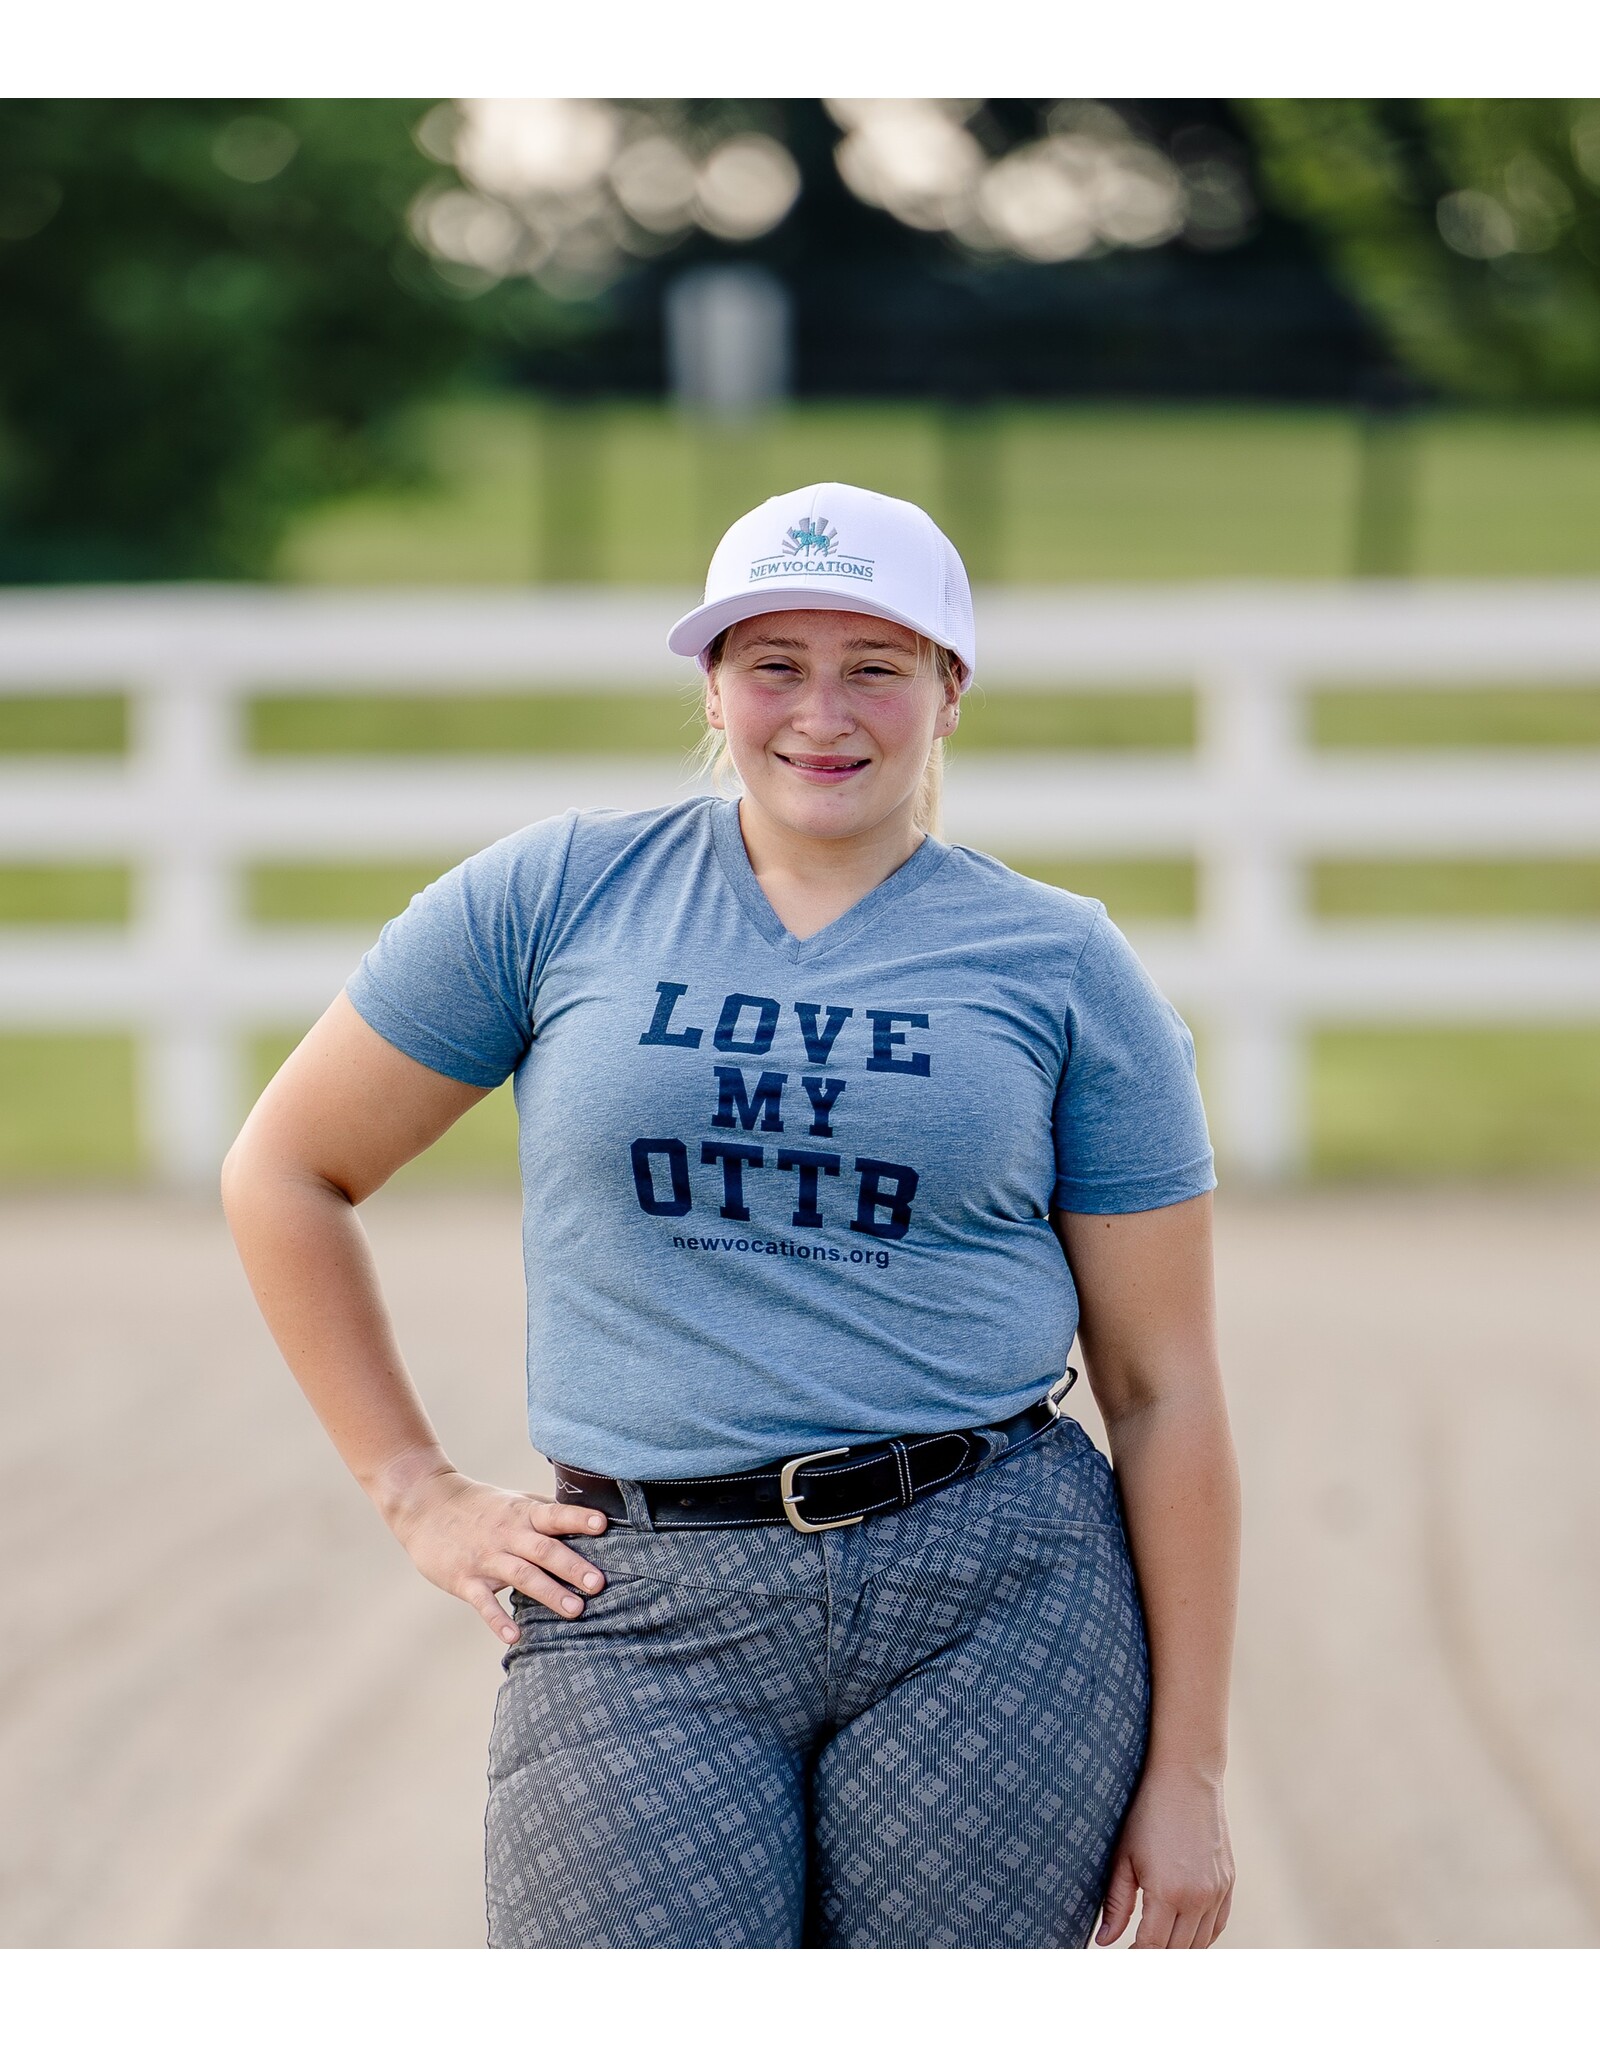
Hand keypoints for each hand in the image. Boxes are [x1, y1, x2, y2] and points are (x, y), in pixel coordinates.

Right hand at [383, 1465, 609, 1643]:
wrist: (425, 1505)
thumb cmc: (479, 1506)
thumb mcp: (514, 1501)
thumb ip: (546, 1513)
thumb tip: (588, 1520)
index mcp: (522, 1514)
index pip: (554, 1515)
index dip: (578, 1519)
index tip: (603, 1526)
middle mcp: (507, 1535)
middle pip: (544, 1550)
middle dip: (572, 1567)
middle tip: (599, 1583)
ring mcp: (485, 1558)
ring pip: (521, 1576)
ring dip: (549, 1593)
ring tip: (576, 1610)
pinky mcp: (464, 1579)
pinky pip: (483, 1602)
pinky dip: (498, 1619)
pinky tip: (514, 1636)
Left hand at [1095, 1761, 1233, 1947]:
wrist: (1186, 1777)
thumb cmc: (1147, 1812)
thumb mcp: (1124, 1856)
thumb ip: (1116, 1904)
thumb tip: (1105, 1942)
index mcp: (1168, 1893)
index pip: (1153, 1948)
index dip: (1136, 1958)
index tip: (1123, 1957)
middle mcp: (1198, 1898)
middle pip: (1178, 1952)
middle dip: (1156, 1957)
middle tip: (1135, 1952)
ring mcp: (1218, 1891)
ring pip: (1200, 1944)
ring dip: (1178, 1950)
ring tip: (1155, 1945)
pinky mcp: (1228, 1882)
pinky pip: (1218, 1926)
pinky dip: (1201, 1937)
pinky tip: (1182, 1933)